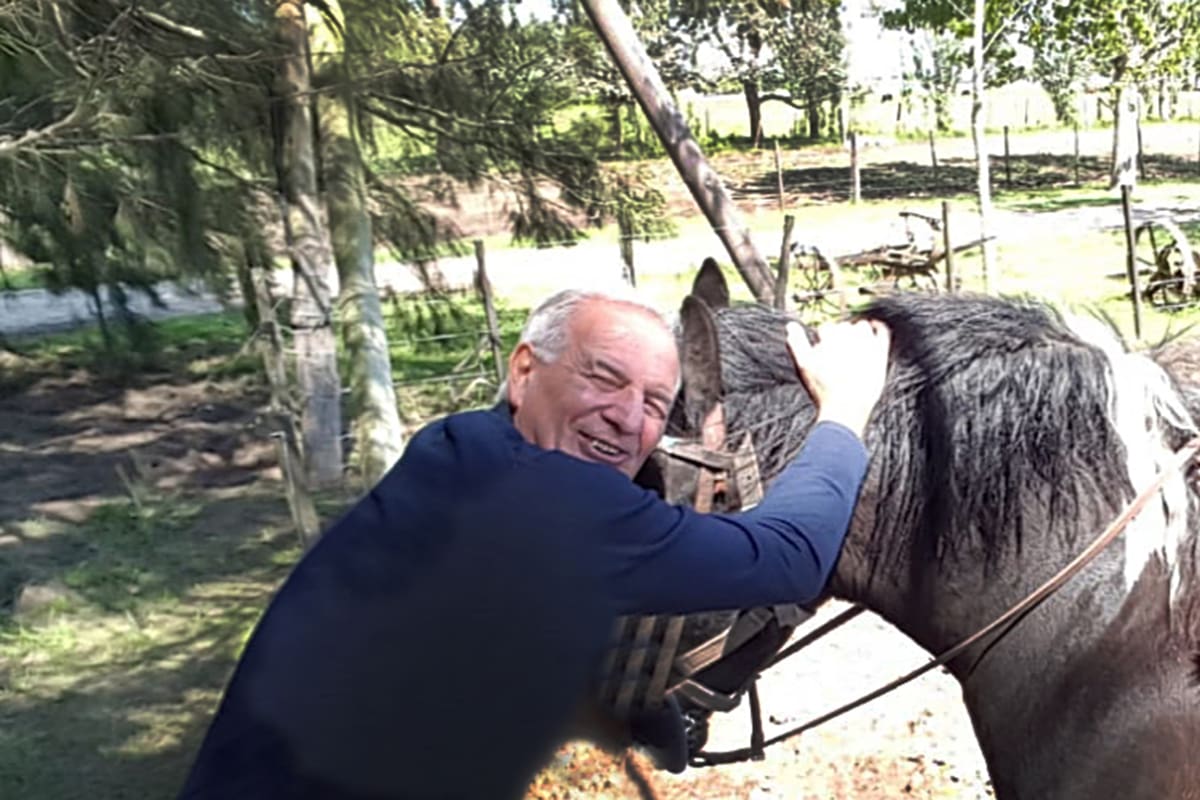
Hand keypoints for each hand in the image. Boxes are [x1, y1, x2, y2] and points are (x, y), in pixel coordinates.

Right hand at [786, 319, 890, 436]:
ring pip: (862, 326)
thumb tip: (791, 326)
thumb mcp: (803, 366)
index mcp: (830, 337)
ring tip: (854, 346)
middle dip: (839, 337)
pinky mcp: (880, 352)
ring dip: (857, 332)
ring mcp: (867, 343)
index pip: (826, 329)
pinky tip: (874, 330)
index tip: (824, 351)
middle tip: (837, 353)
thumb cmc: (823, 390)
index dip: (824, 340)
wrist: (846, 407)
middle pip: (843, 327)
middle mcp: (849, 336)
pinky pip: (882, 331)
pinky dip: (878, 327)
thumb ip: (796, 343)